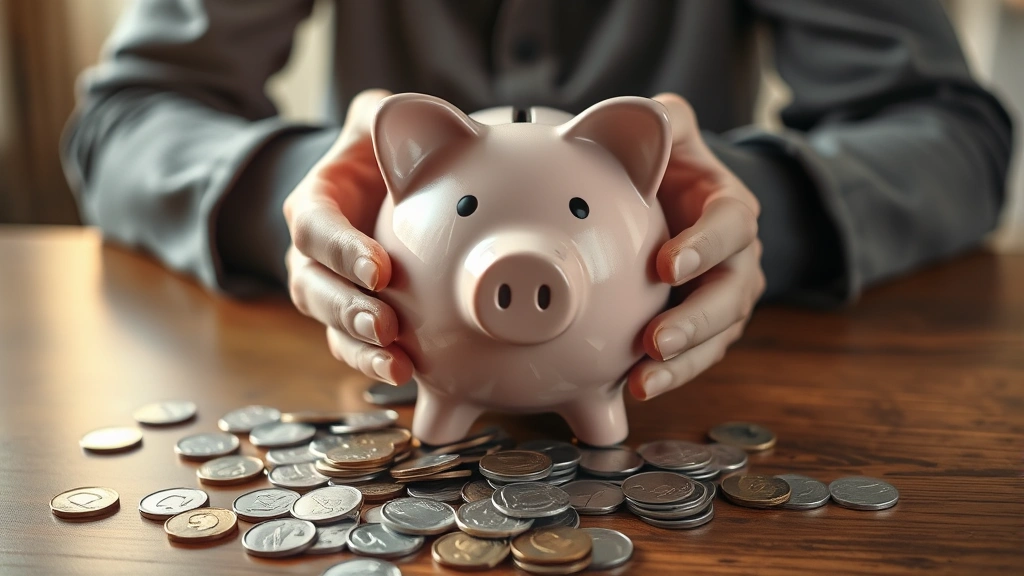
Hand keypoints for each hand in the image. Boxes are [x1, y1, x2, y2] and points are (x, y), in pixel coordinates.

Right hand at [283, 89, 413, 384]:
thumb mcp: (377, 121)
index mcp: (313, 204)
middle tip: (385, 326)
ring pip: (330, 326)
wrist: (382, 191)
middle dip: (347, 310)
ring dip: (360, 348)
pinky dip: (374, 364)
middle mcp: (310, 254)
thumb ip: (385, 115)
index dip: (342, 251)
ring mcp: (327, 290)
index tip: (380, 271)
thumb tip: (403, 116)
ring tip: (397, 365)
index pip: (315, 227)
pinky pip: (353, 348)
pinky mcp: (350, 318)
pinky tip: (407, 375)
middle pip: (313, 288)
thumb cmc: (380, 154)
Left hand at [627, 93, 764, 399]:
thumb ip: (667, 121)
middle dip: (695, 321)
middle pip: (730, 295)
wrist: (678, 206)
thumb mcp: (674, 133)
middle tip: (656, 339)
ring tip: (644, 380)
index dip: (703, 245)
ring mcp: (725, 298)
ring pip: (717, 337)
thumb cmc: (672, 169)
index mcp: (730, 209)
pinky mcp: (707, 330)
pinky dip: (672, 376)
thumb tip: (650, 115)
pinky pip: (696, 357)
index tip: (667, 264)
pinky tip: (636, 388)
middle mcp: (738, 259)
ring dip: (683, 361)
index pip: (729, 226)